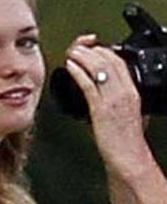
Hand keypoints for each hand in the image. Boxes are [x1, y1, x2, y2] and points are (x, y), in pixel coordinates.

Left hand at [65, 36, 149, 182]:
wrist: (128, 157)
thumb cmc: (128, 141)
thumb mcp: (134, 114)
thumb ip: (125, 102)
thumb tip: (116, 96)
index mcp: (133, 91)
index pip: (118, 61)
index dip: (103, 50)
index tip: (92, 48)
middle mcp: (125, 92)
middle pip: (107, 59)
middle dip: (90, 48)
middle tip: (78, 46)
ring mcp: (113, 100)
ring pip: (98, 67)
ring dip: (82, 55)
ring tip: (71, 52)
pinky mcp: (101, 109)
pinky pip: (88, 84)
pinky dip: (78, 71)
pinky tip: (70, 66)